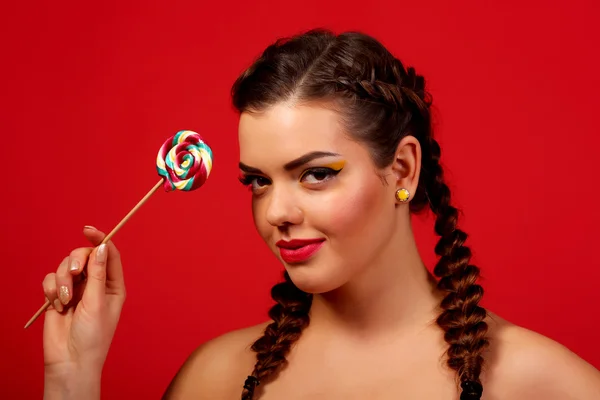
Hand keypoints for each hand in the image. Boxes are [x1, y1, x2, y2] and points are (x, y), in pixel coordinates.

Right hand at [42, 226, 125, 396]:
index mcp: (113, 284)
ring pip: (66, 266)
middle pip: (84, 256)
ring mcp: (77, 289)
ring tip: (64, 299)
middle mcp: (96, 284)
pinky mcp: (58, 295)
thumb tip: (100, 248)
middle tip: (74, 272)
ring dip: (62, 279)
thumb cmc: (92, 336)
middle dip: (76, 261)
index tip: (88, 230)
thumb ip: (98, 274)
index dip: (100, 239)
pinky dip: (51, 288)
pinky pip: (51, 279)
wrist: (69, 360)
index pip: (108, 254)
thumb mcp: (98, 302)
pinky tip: (56, 304)